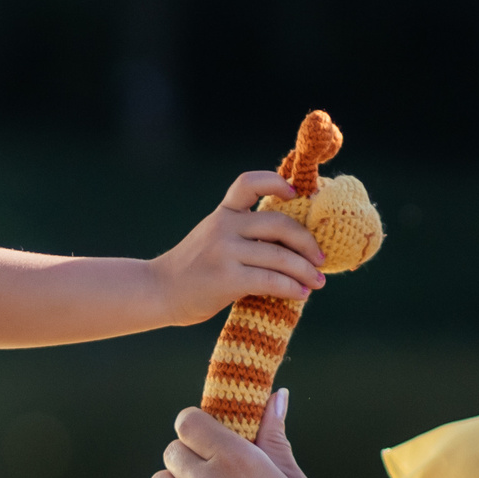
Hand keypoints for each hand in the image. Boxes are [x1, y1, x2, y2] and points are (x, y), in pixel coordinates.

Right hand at [148, 172, 327, 325]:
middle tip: (320, 258)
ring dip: (306, 271)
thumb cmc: (193, 270)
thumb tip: (294, 247)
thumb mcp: (213, 238)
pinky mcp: (226, 279)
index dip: (276, 182)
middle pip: (279, 224)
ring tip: (317, 282)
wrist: (158, 291)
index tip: (295, 194)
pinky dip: (292, 288)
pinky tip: (300, 294)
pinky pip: (271, 281)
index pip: (249, 183)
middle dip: (307, 242)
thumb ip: (243, 235)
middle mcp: (224, 227)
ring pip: (280, 256)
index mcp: (223, 213)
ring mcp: (224, 252)